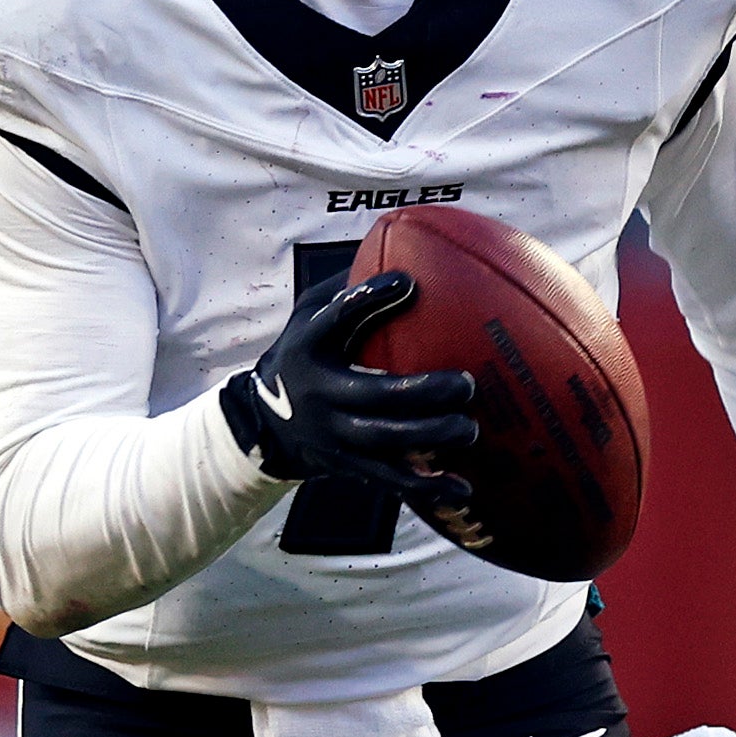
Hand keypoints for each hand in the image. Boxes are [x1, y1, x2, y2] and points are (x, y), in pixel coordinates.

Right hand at [220, 270, 477, 517]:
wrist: (266, 421)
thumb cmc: (307, 354)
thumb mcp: (311, 316)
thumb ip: (347, 288)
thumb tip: (403, 248)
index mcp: (309, 347)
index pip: (335, 319)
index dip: (367, 300)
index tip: (408, 282)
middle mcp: (319, 393)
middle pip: (373, 395)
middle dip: (423, 392)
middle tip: (465, 384)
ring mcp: (334, 435)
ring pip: (385, 441)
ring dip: (431, 437)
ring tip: (468, 429)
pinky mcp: (349, 466)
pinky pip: (391, 479)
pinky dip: (428, 486)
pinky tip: (464, 488)